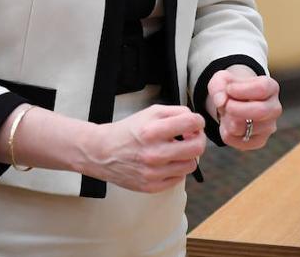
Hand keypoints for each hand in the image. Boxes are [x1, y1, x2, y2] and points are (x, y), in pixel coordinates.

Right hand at [81, 104, 205, 192]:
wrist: (102, 152)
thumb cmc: (128, 131)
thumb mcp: (150, 112)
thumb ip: (177, 113)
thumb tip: (196, 123)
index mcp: (153, 131)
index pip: (192, 123)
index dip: (198, 121)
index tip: (194, 124)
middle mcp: (154, 153)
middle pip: (197, 147)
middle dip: (198, 139)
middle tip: (191, 137)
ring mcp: (153, 173)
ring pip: (191, 165)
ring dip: (187, 156)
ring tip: (176, 150)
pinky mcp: (152, 186)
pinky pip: (179, 178)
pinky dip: (176, 169)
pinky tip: (166, 162)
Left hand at [205, 65, 281, 149]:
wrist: (235, 103)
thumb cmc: (232, 88)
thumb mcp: (222, 80)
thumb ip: (219, 86)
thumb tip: (221, 102)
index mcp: (271, 88)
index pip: (262, 89)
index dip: (242, 90)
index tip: (229, 89)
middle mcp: (274, 108)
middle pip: (260, 111)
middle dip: (236, 108)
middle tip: (226, 105)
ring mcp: (269, 127)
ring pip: (245, 128)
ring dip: (228, 120)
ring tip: (227, 113)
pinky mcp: (260, 141)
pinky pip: (239, 142)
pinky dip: (227, 134)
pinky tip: (228, 124)